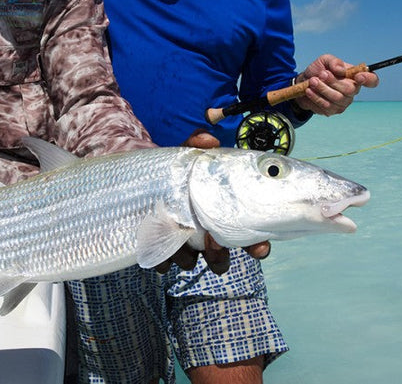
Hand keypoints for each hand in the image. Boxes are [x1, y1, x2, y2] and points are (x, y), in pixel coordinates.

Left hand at [156, 130, 269, 274]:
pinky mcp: (159, 248)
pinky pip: (162, 261)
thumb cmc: (176, 171)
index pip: (248, 239)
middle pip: (219, 258)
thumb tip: (208, 139)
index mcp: (220, 217)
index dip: (257, 246)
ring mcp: (181, 244)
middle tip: (216, 243)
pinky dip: (162, 257)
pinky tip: (159, 247)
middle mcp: (203, 235)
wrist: (141, 179)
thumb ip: (197, 145)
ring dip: (190, 256)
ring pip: (191, 261)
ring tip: (183, 240)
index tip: (259, 248)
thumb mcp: (187, 156)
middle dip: (219, 256)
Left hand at [292, 53, 379, 115]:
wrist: (303, 83)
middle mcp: (352, 91)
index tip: (358, 76)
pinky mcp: (332, 111)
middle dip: (333, 82)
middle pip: (350, 90)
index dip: (369, 79)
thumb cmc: (318, 71)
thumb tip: (340, 69)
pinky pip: (326, 106)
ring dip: (322, 89)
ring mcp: (343, 103)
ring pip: (337, 98)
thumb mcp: (324, 61)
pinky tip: (309, 90)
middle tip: (321, 75)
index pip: (371, 80)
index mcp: (354, 77)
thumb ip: (333, 62)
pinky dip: (316, 97)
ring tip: (312, 81)